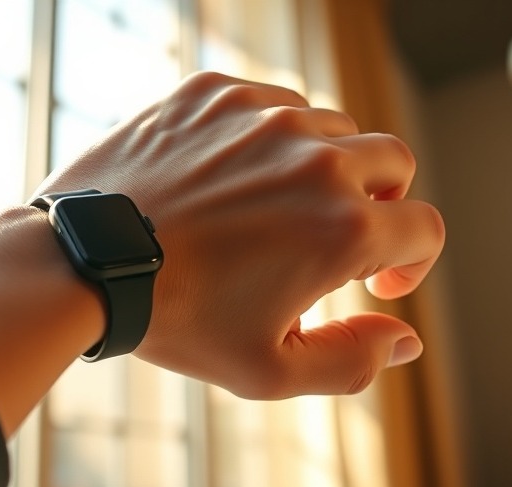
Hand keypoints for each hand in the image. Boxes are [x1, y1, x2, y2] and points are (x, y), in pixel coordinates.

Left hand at [33, 72, 444, 398]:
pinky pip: (270, 102)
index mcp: (342, 227)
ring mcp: (263, 115)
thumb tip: (406, 339)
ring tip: (273, 208)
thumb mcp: (269, 369)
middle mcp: (316, 159)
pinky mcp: (216, 92)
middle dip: (381, 202)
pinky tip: (231, 176)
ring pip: (332, 127)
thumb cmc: (176, 321)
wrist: (86, 262)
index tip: (378, 280)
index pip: (424, 228)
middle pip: (393, 163)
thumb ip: (353, 358)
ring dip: (322, 166)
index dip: (412, 261)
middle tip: (337, 233)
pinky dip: (268, 137)